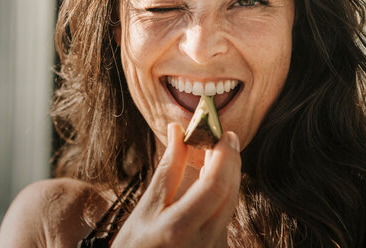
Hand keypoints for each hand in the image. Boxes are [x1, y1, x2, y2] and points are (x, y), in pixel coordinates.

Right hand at [111, 123, 241, 247]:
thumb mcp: (146, 206)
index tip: (223, 133)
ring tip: (215, 151)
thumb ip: (168, 168)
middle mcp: (204, 242)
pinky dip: (223, 191)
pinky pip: (226, 214)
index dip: (224, 157)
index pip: (215, 187)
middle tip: (223, 136)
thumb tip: (177, 130)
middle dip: (230, 161)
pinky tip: (212, 178)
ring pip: (231, 203)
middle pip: (229, 194)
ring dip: (228, 175)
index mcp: (180, 229)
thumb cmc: (135, 245)